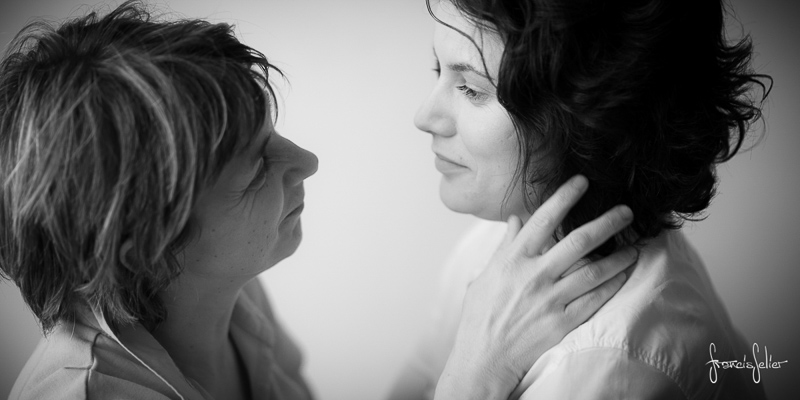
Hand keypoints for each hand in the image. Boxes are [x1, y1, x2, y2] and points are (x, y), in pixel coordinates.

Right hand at [434, 175, 636, 399]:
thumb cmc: (480, 315)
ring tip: (635, 245)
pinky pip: (595, 299)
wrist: (483, 357)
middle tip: (626, 210)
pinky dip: (612, 284)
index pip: (543, 220)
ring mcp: (550, 300)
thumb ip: (505, 246)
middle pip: (578, 241)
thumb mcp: (486, 275)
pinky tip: (624, 273)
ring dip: (618, 256)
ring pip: (594, 271)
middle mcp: (534, 276)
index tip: (582, 181)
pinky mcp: (562, 322)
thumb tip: (516, 220)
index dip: (564, 197)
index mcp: (513, 259)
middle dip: (606, 222)